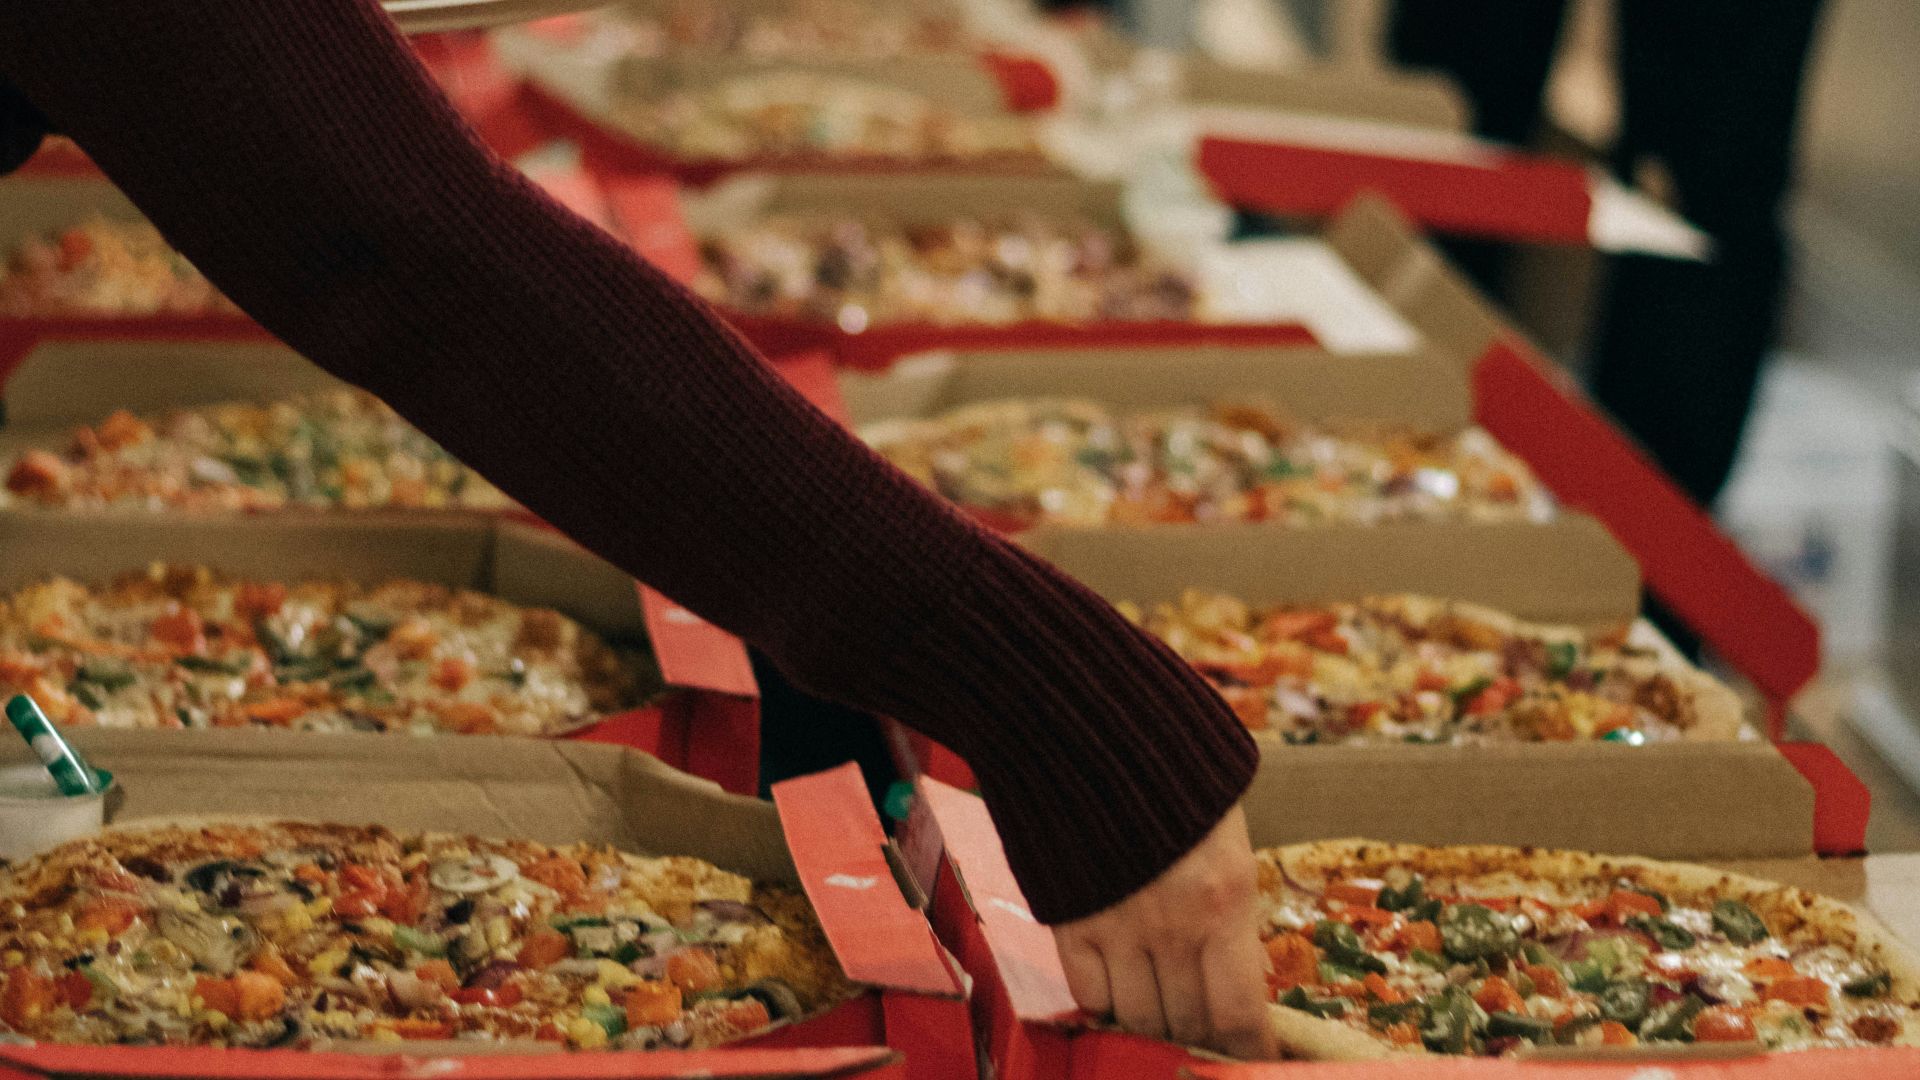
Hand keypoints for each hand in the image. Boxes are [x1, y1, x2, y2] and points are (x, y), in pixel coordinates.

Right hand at [1051, 806, 1273, 1058]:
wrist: (1094, 732)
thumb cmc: (1175, 782)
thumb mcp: (1228, 846)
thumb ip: (1232, 915)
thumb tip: (1240, 980)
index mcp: (1226, 901)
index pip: (1240, 1014)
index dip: (1248, 1053)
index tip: (1255, 1062)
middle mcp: (1173, 924)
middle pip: (1188, 1023)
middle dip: (1201, 1038)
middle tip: (1205, 1035)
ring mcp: (1117, 926)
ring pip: (1138, 1019)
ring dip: (1153, 1026)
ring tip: (1162, 1015)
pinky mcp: (1070, 921)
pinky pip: (1089, 996)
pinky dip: (1105, 1006)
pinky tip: (1118, 995)